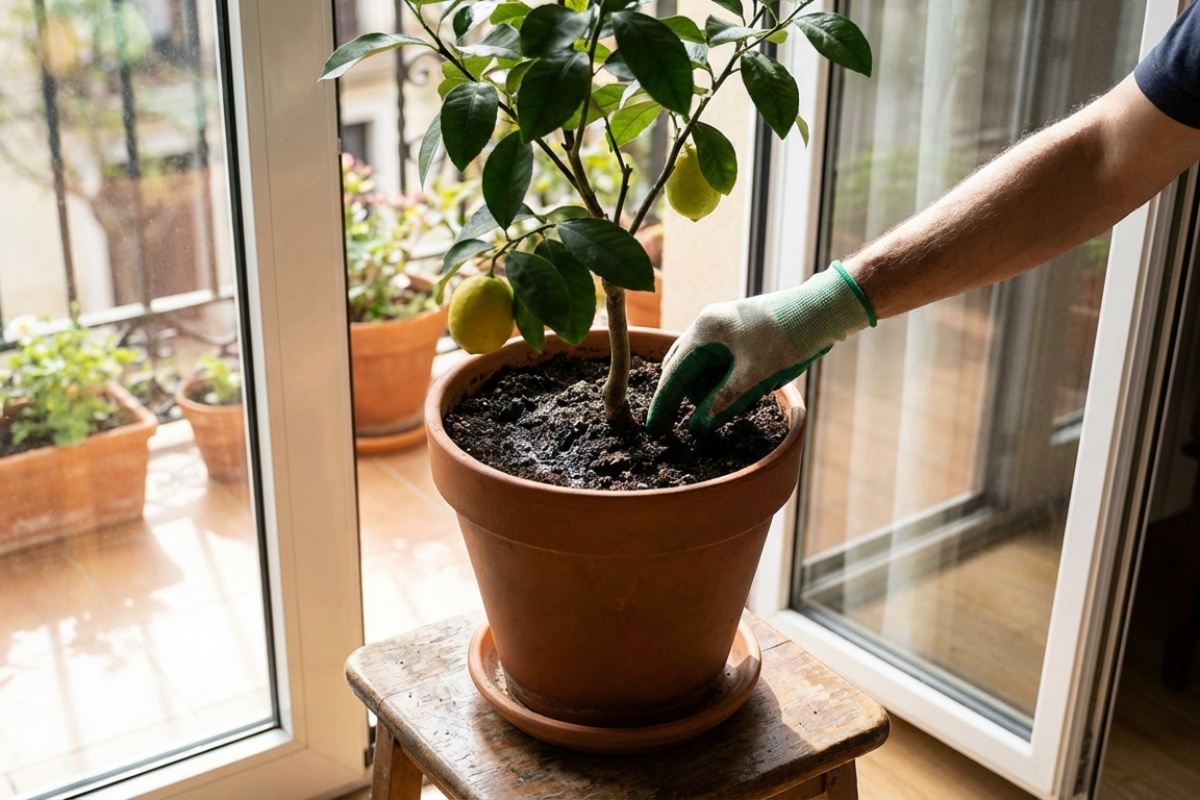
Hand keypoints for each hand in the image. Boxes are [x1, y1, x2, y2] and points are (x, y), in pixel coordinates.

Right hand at [647, 262, 875, 433]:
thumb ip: (723, 401)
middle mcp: (707, 325)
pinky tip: (744, 392)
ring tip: (737, 404)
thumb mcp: (754, 376)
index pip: (673, 372)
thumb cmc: (787, 339)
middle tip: (689, 426)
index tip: (656, 428)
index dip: (664, 403)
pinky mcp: (737, 333)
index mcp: (705, 331)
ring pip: (702, 368)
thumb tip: (697, 427)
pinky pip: (719, 363)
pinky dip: (724, 381)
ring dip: (710, 390)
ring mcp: (722, 327)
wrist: (821, 311)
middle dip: (687, 397)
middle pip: (682, 369)